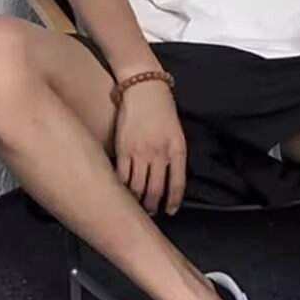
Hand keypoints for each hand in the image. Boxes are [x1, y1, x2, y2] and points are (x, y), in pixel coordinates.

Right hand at [113, 80, 186, 217]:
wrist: (144, 88)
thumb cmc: (162, 108)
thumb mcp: (176, 131)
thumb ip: (173, 155)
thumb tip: (168, 179)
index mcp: (176, 148)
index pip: (178, 183)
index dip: (174, 201)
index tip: (170, 210)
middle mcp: (159, 153)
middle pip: (155, 190)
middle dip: (153, 206)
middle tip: (151, 211)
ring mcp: (140, 152)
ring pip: (137, 187)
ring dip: (137, 200)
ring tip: (136, 203)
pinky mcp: (123, 149)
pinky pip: (122, 176)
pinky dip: (122, 187)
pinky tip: (122, 190)